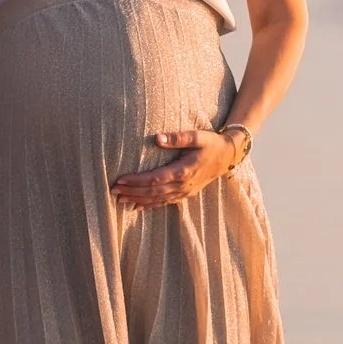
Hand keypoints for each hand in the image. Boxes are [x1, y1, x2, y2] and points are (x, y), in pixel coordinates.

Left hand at [110, 128, 240, 211]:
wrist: (228, 156)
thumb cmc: (211, 143)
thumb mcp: (197, 136)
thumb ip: (178, 138)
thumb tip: (157, 138)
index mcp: (184, 170)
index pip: (155, 178)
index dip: (137, 180)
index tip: (121, 179)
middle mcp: (183, 185)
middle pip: (153, 191)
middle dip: (132, 192)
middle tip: (113, 191)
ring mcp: (185, 191)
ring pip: (157, 199)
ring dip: (138, 200)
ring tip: (120, 200)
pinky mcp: (186, 193)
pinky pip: (165, 202)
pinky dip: (150, 205)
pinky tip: (138, 207)